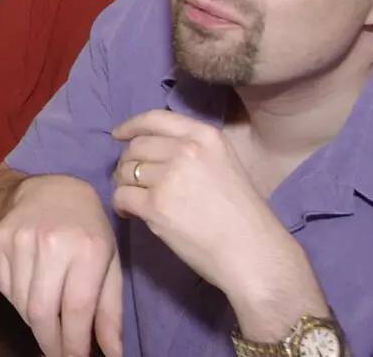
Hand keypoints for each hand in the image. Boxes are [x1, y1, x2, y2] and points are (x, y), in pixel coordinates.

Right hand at [0, 174, 123, 356]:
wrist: (51, 188)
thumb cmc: (89, 229)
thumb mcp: (110, 263)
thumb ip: (110, 310)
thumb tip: (113, 353)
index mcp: (87, 249)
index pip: (77, 309)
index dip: (75, 343)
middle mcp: (51, 243)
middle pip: (42, 311)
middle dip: (50, 343)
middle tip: (58, 356)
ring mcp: (20, 239)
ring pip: (20, 303)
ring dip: (35, 324)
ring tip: (49, 325)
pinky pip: (5, 287)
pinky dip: (18, 303)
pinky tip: (32, 298)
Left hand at [111, 111, 293, 301]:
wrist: (254, 253)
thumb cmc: (245, 216)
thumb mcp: (225, 164)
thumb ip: (193, 151)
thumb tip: (153, 152)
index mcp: (206, 136)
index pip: (155, 119)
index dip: (132, 126)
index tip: (119, 135)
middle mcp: (186, 150)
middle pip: (136, 147)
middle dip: (128, 162)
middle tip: (131, 180)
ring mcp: (169, 177)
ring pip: (126, 171)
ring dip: (124, 184)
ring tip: (135, 199)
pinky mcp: (156, 205)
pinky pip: (122, 197)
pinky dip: (121, 205)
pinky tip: (130, 213)